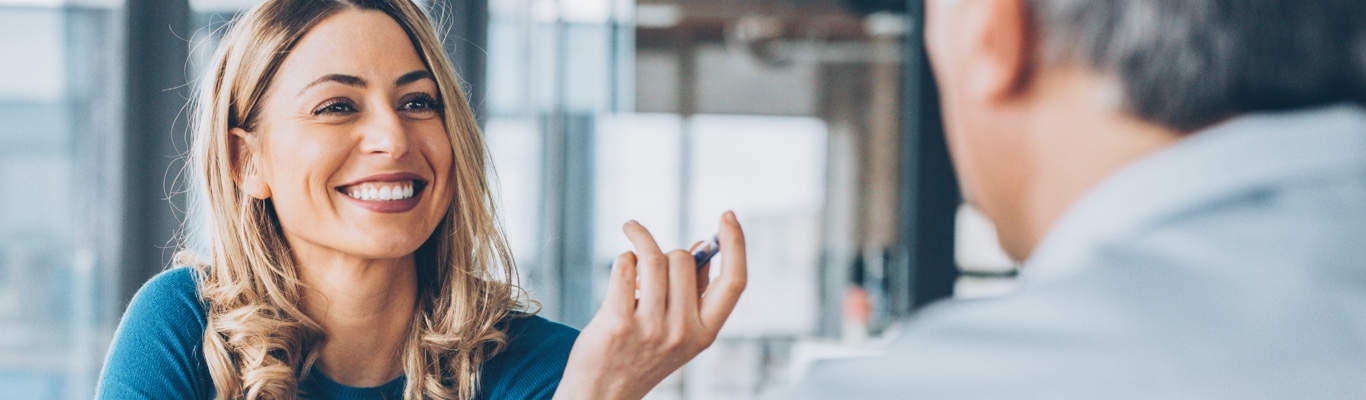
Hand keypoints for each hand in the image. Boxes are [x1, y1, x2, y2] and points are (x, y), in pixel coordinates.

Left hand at [553, 211, 747, 399]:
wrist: (601, 395)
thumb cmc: (639, 354)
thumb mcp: (677, 330)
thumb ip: (691, 292)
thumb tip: (702, 245)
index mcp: (705, 333)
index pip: (734, 282)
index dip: (736, 244)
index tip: (727, 216)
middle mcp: (683, 332)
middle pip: (684, 260)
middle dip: (667, 252)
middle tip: (651, 264)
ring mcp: (651, 329)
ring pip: (654, 259)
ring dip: (641, 242)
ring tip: (632, 244)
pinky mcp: (618, 323)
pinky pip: (625, 267)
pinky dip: (624, 258)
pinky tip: (622, 267)